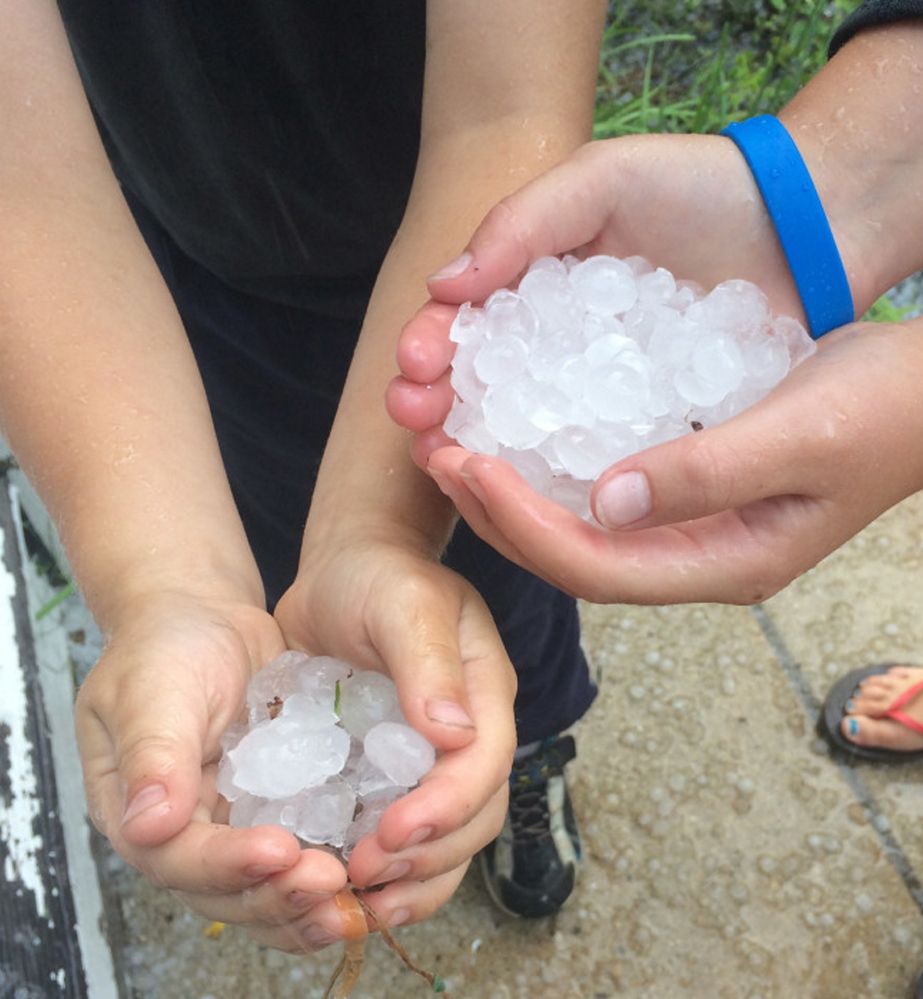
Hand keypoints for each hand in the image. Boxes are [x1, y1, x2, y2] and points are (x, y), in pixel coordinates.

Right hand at [75, 591, 355, 953]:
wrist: (203, 615)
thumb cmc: (164, 645)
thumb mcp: (151, 690)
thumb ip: (152, 756)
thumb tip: (149, 826)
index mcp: (136, 812)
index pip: (178, 860)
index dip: (229, 866)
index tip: (281, 851)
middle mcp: (183, 831)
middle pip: (226, 891)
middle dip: (279, 896)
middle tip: (332, 883)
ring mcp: (230, 823)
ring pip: (264, 884)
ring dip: (307, 900)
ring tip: (354, 897)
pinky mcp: (272, 806)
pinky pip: (298, 848)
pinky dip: (328, 865)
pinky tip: (366, 869)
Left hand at [274, 534, 517, 927]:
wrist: (344, 575)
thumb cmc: (377, 577)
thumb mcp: (403, 603)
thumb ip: (427, 661)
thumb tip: (453, 734)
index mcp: (484, 690)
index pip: (486, 762)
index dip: (448, 806)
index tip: (393, 832)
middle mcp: (468, 733)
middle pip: (476, 815)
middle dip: (429, 855)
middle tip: (366, 872)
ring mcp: (434, 759)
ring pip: (450, 841)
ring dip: (414, 881)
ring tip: (362, 898)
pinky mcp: (394, 775)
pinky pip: (408, 838)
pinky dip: (388, 872)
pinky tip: (348, 885)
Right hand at [386, 133, 813, 466]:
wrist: (799, 222)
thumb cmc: (694, 187)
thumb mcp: (602, 181)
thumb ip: (521, 224)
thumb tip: (442, 285)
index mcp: (533, 287)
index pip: (466, 321)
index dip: (431, 343)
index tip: (413, 365)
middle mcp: (557, 345)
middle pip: (483, 381)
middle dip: (438, 402)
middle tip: (415, 419)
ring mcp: (598, 390)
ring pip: (526, 426)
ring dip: (481, 447)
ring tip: (448, 463)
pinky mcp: (646, 425)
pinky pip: (595, 453)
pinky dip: (560, 472)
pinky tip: (531, 489)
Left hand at [406, 319, 922, 603]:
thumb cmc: (885, 407)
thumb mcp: (804, 433)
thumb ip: (710, 473)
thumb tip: (607, 502)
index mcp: (727, 561)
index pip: (600, 566)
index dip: (527, 526)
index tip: (472, 467)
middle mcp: (699, 556)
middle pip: (576, 557)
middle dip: (501, 515)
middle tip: (439, 455)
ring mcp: (692, 530)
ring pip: (580, 530)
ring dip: (514, 494)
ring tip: (455, 447)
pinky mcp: (687, 493)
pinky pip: (600, 496)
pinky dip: (549, 469)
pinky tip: (516, 432)